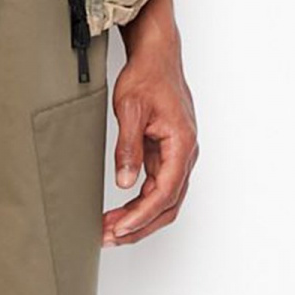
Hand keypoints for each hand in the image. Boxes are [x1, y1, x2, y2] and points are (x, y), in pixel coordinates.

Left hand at [102, 0, 196, 245]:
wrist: (157, 57)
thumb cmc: (147, 77)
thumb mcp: (130, 109)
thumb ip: (128, 147)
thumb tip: (124, 183)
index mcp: (182, 144)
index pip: (164, 192)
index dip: (141, 215)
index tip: (119, 229)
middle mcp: (185, 154)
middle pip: (168, 205)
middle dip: (139, 226)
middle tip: (109, 237)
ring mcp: (178, 157)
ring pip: (164, 201)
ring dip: (139, 219)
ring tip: (110, 231)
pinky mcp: (167, 155)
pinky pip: (158, 189)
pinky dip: (140, 205)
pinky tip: (120, 213)